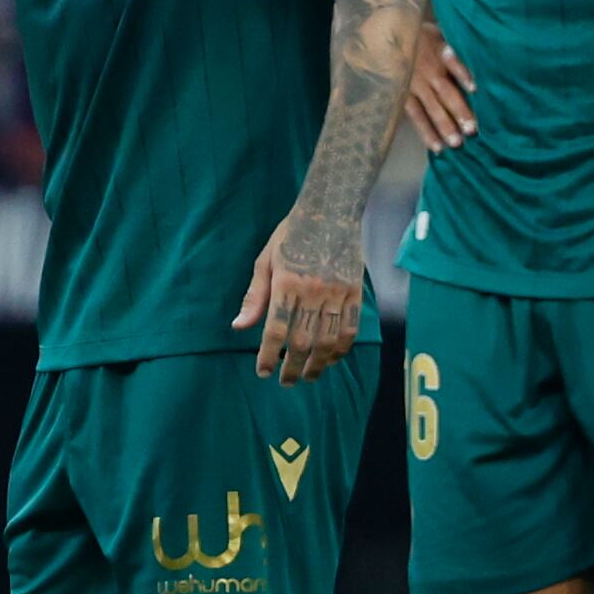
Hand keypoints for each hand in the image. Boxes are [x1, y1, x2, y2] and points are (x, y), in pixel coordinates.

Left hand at [234, 208, 361, 382]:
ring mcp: (337, 292)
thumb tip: (239, 327)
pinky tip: (331, 359)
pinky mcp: (355, 292)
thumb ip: (254, 296)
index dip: (268, 355)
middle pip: (302, 340)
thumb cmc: (291, 235)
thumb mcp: (265, 260)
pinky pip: (350, 328)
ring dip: (317, 364)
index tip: (263, 372)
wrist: (331, 211)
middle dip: (293, 366)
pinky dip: (341, 348)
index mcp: (286, 282)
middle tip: (285, 381)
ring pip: (328, 339)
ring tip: (308, 377)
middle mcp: (313, 290)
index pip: (276, 329)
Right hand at [406, 25, 473, 151]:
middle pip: (445, 92)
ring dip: (444, 126)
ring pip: (431, 108)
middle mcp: (429, 72)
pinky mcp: (404, 96)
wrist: (383, 36)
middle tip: (472, 130)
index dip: (463, 75)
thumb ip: (453, 45)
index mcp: (439, 53)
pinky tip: (436, 146)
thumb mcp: (437, 31)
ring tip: (456, 143)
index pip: (454, 64)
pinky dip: (425, 131)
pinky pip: (416, 116)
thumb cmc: (418, 34)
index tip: (475, 88)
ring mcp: (415, 86)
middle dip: (459, 110)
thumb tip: (478, 52)